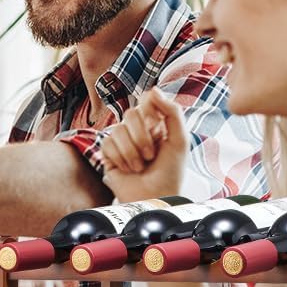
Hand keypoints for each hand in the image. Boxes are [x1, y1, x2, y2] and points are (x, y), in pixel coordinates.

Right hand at [100, 88, 188, 202]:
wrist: (154, 197)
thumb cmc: (170, 172)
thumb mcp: (180, 140)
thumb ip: (172, 112)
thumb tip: (154, 89)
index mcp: (156, 123)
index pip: (146, 100)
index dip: (149, 110)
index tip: (157, 126)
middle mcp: (137, 130)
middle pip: (130, 114)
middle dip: (142, 137)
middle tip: (151, 155)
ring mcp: (121, 141)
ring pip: (118, 130)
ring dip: (132, 152)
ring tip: (140, 167)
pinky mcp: (108, 153)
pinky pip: (107, 143)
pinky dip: (120, 158)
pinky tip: (128, 170)